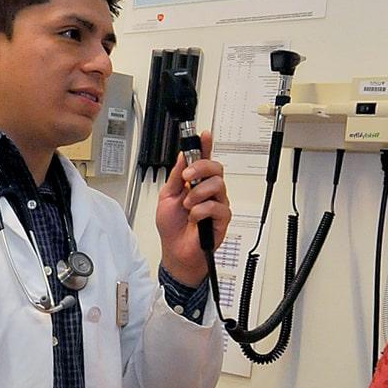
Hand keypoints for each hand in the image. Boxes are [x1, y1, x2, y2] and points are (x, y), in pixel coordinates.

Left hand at [155, 131, 230, 286]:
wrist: (175, 252)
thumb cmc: (172, 228)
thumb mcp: (166, 197)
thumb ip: (175, 177)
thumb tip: (181, 157)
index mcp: (194, 183)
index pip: (203, 160)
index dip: (205, 146)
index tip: (203, 135)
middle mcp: (208, 191)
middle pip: (216, 168)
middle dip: (200, 168)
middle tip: (187, 177)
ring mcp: (216, 204)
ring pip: (218, 185)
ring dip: (198, 193)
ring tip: (188, 205)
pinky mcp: (222, 219)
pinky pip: (218, 207)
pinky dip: (202, 210)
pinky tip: (194, 217)